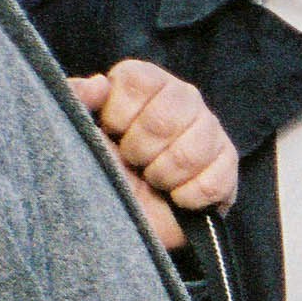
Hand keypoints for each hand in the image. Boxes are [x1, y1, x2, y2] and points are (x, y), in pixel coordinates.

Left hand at [67, 61, 235, 251]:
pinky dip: (187, 197)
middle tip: (133, 162)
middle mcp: (182, 97)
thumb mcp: (73, 129)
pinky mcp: (228, 164)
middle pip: (165, 119)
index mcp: (146, 82)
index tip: (112, 133)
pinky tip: (176, 195)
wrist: (124, 219)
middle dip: (139, 152)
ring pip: (190, 152)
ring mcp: (211, 129)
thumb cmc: (98, 168)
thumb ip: (73, 98)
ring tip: (153, 179)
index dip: (119, 115)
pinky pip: (213, 181)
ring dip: (162, 176)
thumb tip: (100, 85)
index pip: (138, 81)